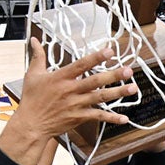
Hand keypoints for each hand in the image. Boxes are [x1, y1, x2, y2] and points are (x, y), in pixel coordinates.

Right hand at [13, 37, 138, 139]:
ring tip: (133, 88)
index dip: (96, 58)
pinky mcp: (79, 117)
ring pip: (100, 98)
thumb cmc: (32, 99)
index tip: (110, 51)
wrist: (31, 124)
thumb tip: (35, 41)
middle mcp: (71, 90)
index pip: (81, 65)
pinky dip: (111, 118)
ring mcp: (76, 104)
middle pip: (95, 81)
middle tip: (128, 70)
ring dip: (118, 93)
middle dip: (113, 76)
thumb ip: (37, 56)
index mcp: (61, 78)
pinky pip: (98, 117)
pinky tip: (124, 118)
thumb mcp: (33, 75)